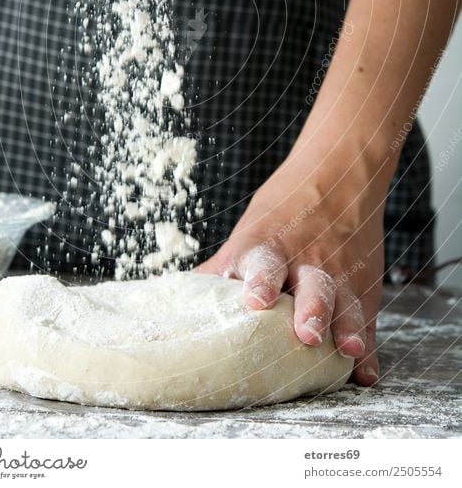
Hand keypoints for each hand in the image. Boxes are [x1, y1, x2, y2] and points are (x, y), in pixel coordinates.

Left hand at [198, 141, 386, 386]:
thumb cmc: (283, 212)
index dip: (260, 282)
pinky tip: (366, 369)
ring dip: (346, 327)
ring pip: (345, 301)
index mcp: (270, 247)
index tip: (256, 300)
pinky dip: (370, 346)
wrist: (338, 175)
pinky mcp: (363, 287)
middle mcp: (307, 260)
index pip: (264, 263)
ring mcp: (340, 273)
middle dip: (311, 311)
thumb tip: (175, 303)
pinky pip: (367, 318)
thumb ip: (222, 269)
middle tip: (306, 334)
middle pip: (311, 286)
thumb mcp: (251, 232)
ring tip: (347, 350)